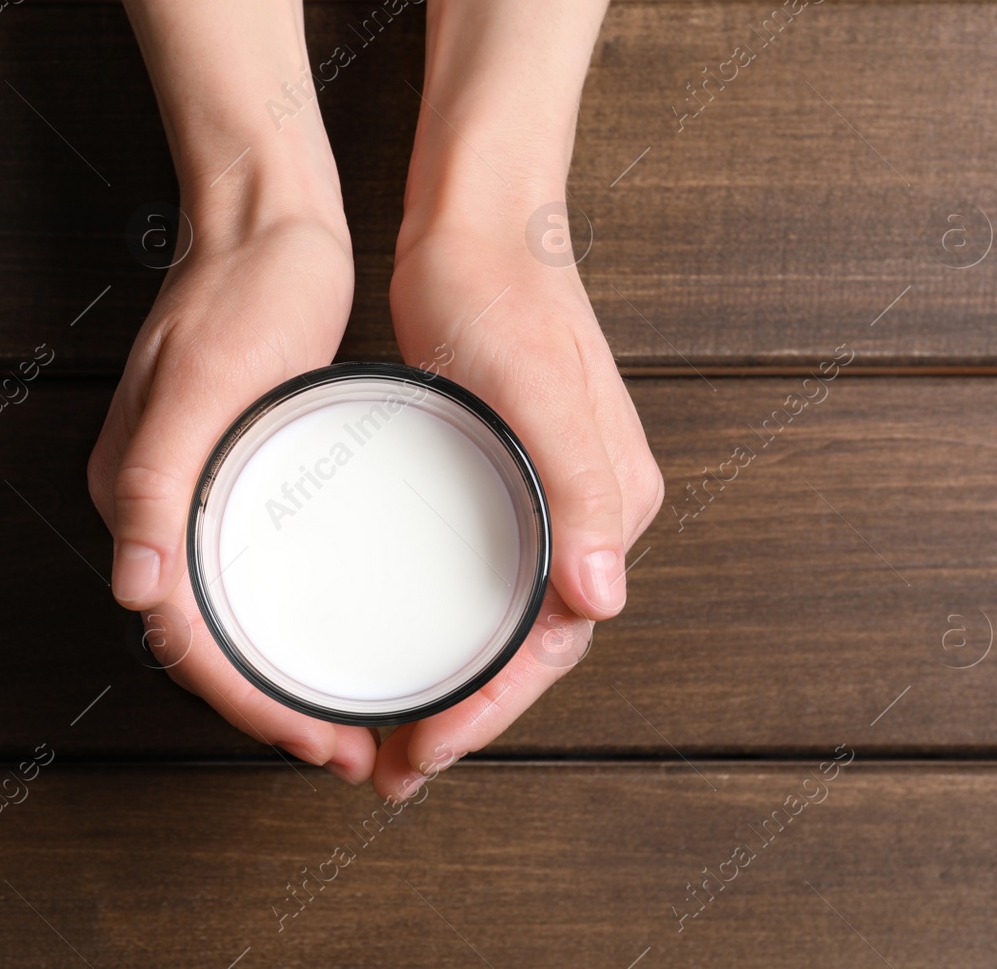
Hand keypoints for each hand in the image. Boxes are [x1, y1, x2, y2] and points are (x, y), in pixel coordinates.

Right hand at [86, 196, 380, 784]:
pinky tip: (339, 635)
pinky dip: (292, 623)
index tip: (322, 740)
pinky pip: (254, 573)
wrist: (266, 219)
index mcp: (136, 494)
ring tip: (354, 723)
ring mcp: (197, 491)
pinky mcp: (237, 472)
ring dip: (285, 680)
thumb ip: (154, 480)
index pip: (185, 635)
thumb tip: (133, 587)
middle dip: (275, 711)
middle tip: (354, 753)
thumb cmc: (240, 288)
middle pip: (208, 641)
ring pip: (233, 616)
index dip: (251, 704)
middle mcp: (158, 506)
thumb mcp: (203, 380)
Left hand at [372, 214, 663, 799]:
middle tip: (392, 770)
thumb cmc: (501, 294)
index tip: (427, 749)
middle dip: (467, 716)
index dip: (493, 708)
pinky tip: (397, 646)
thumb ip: (578, 488)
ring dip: (454, 685)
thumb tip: (603, 598)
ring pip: (502, 621)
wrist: (476, 226)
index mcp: (608, 504)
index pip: (556, 639)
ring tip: (389, 737)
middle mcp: (585, 513)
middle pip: (529, 645)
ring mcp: (545, 497)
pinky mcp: (505, 478)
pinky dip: (445, 629)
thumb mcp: (533, 387)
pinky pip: (482, 579)